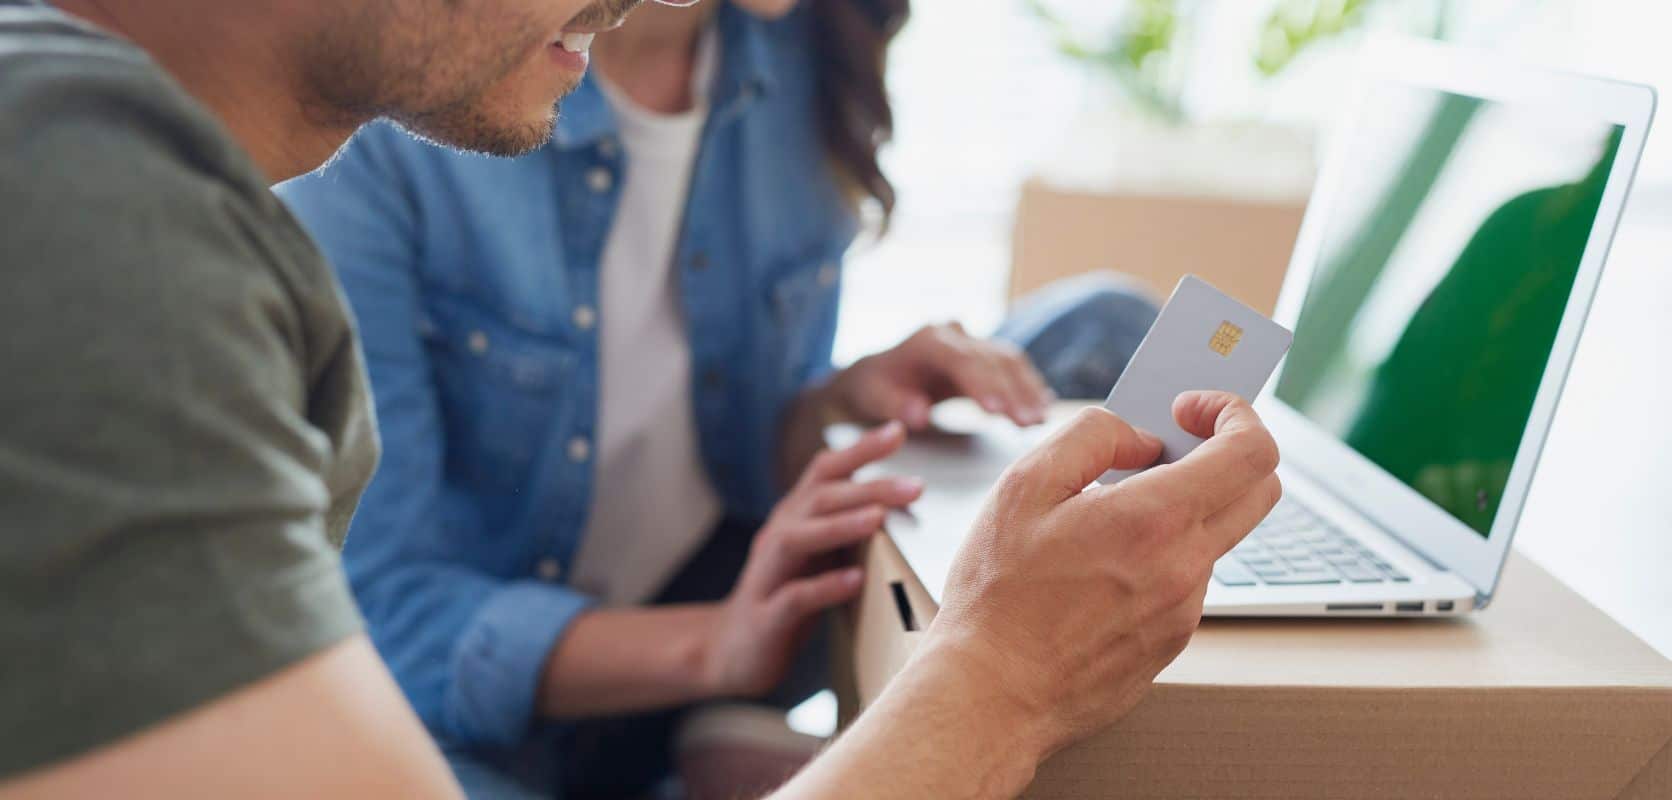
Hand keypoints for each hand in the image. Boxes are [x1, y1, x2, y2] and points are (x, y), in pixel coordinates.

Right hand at [701, 422, 924, 697]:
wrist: (731, 650)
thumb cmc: (788, 596)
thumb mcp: (818, 554)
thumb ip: (847, 526)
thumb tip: (900, 501)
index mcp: (794, 517)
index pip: (823, 471)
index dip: (859, 449)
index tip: (899, 429)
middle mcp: (778, 535)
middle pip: (818, 499)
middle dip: (867, 488)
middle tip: (916, 485)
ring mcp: (768, 575)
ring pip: (798, 539)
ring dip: (840, 526)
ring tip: (879, 518)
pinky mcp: (766, 617)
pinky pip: (793, 597)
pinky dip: (824, 587)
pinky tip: (854, 582)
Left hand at [827, 322, 1054, 429]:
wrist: (881, 373)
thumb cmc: (875, 388)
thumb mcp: (874, 399)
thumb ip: (896, 406)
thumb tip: (919, 416)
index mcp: (927, 340)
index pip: (961, 359)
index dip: (982, 383)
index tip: (997, 411)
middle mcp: (954, 334)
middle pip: (992, 360)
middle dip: (1013, 392)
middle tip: (1030, 424)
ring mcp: (972, 341)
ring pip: (1008, 360)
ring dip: (1027, 390)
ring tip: (1041, 420)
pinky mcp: (985, 354)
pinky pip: (1012, 367)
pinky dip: (1028, 386)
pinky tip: (1043, 407)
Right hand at [923, 391, 1280, 759]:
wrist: (989, 694)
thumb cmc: (997, 595)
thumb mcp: (1024, 485)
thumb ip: (1092, 437)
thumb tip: (1141, 437)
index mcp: (1154, 519)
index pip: (1252, 450)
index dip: (1233, 413)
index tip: (1190, 409)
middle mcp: (1185, 567)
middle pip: (1260, 491)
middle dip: (1228, 452)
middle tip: (1169, 446)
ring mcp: (1184, 611)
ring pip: (1215, 537)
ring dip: (1183, 510)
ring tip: (1108, 515)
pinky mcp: (1170, 643)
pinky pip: (1186, 581)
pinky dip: (1161, 556)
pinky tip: (1099, 566)